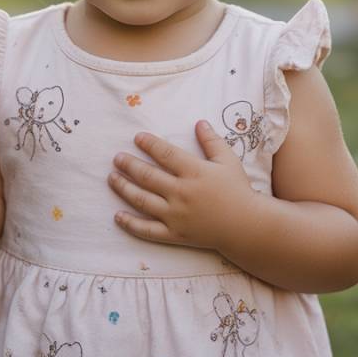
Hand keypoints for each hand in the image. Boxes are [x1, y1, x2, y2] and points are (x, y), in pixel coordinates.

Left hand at [108, 120, 255, 249]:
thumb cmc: (238, 190)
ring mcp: (176, 215)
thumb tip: (199, 122)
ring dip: (124, 188)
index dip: (150, 144)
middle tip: (116, 158)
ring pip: (142, 200)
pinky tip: (117, 216)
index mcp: (194, 172)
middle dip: (129, 165)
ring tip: (112, 178)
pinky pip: (148, 230)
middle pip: (148, 176)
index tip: (137, 138)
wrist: (246, 226)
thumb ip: (212, 141)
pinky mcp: (175, 234)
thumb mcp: (228, 160)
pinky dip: (131, 224)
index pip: (166, 154)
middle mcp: (181, 193)